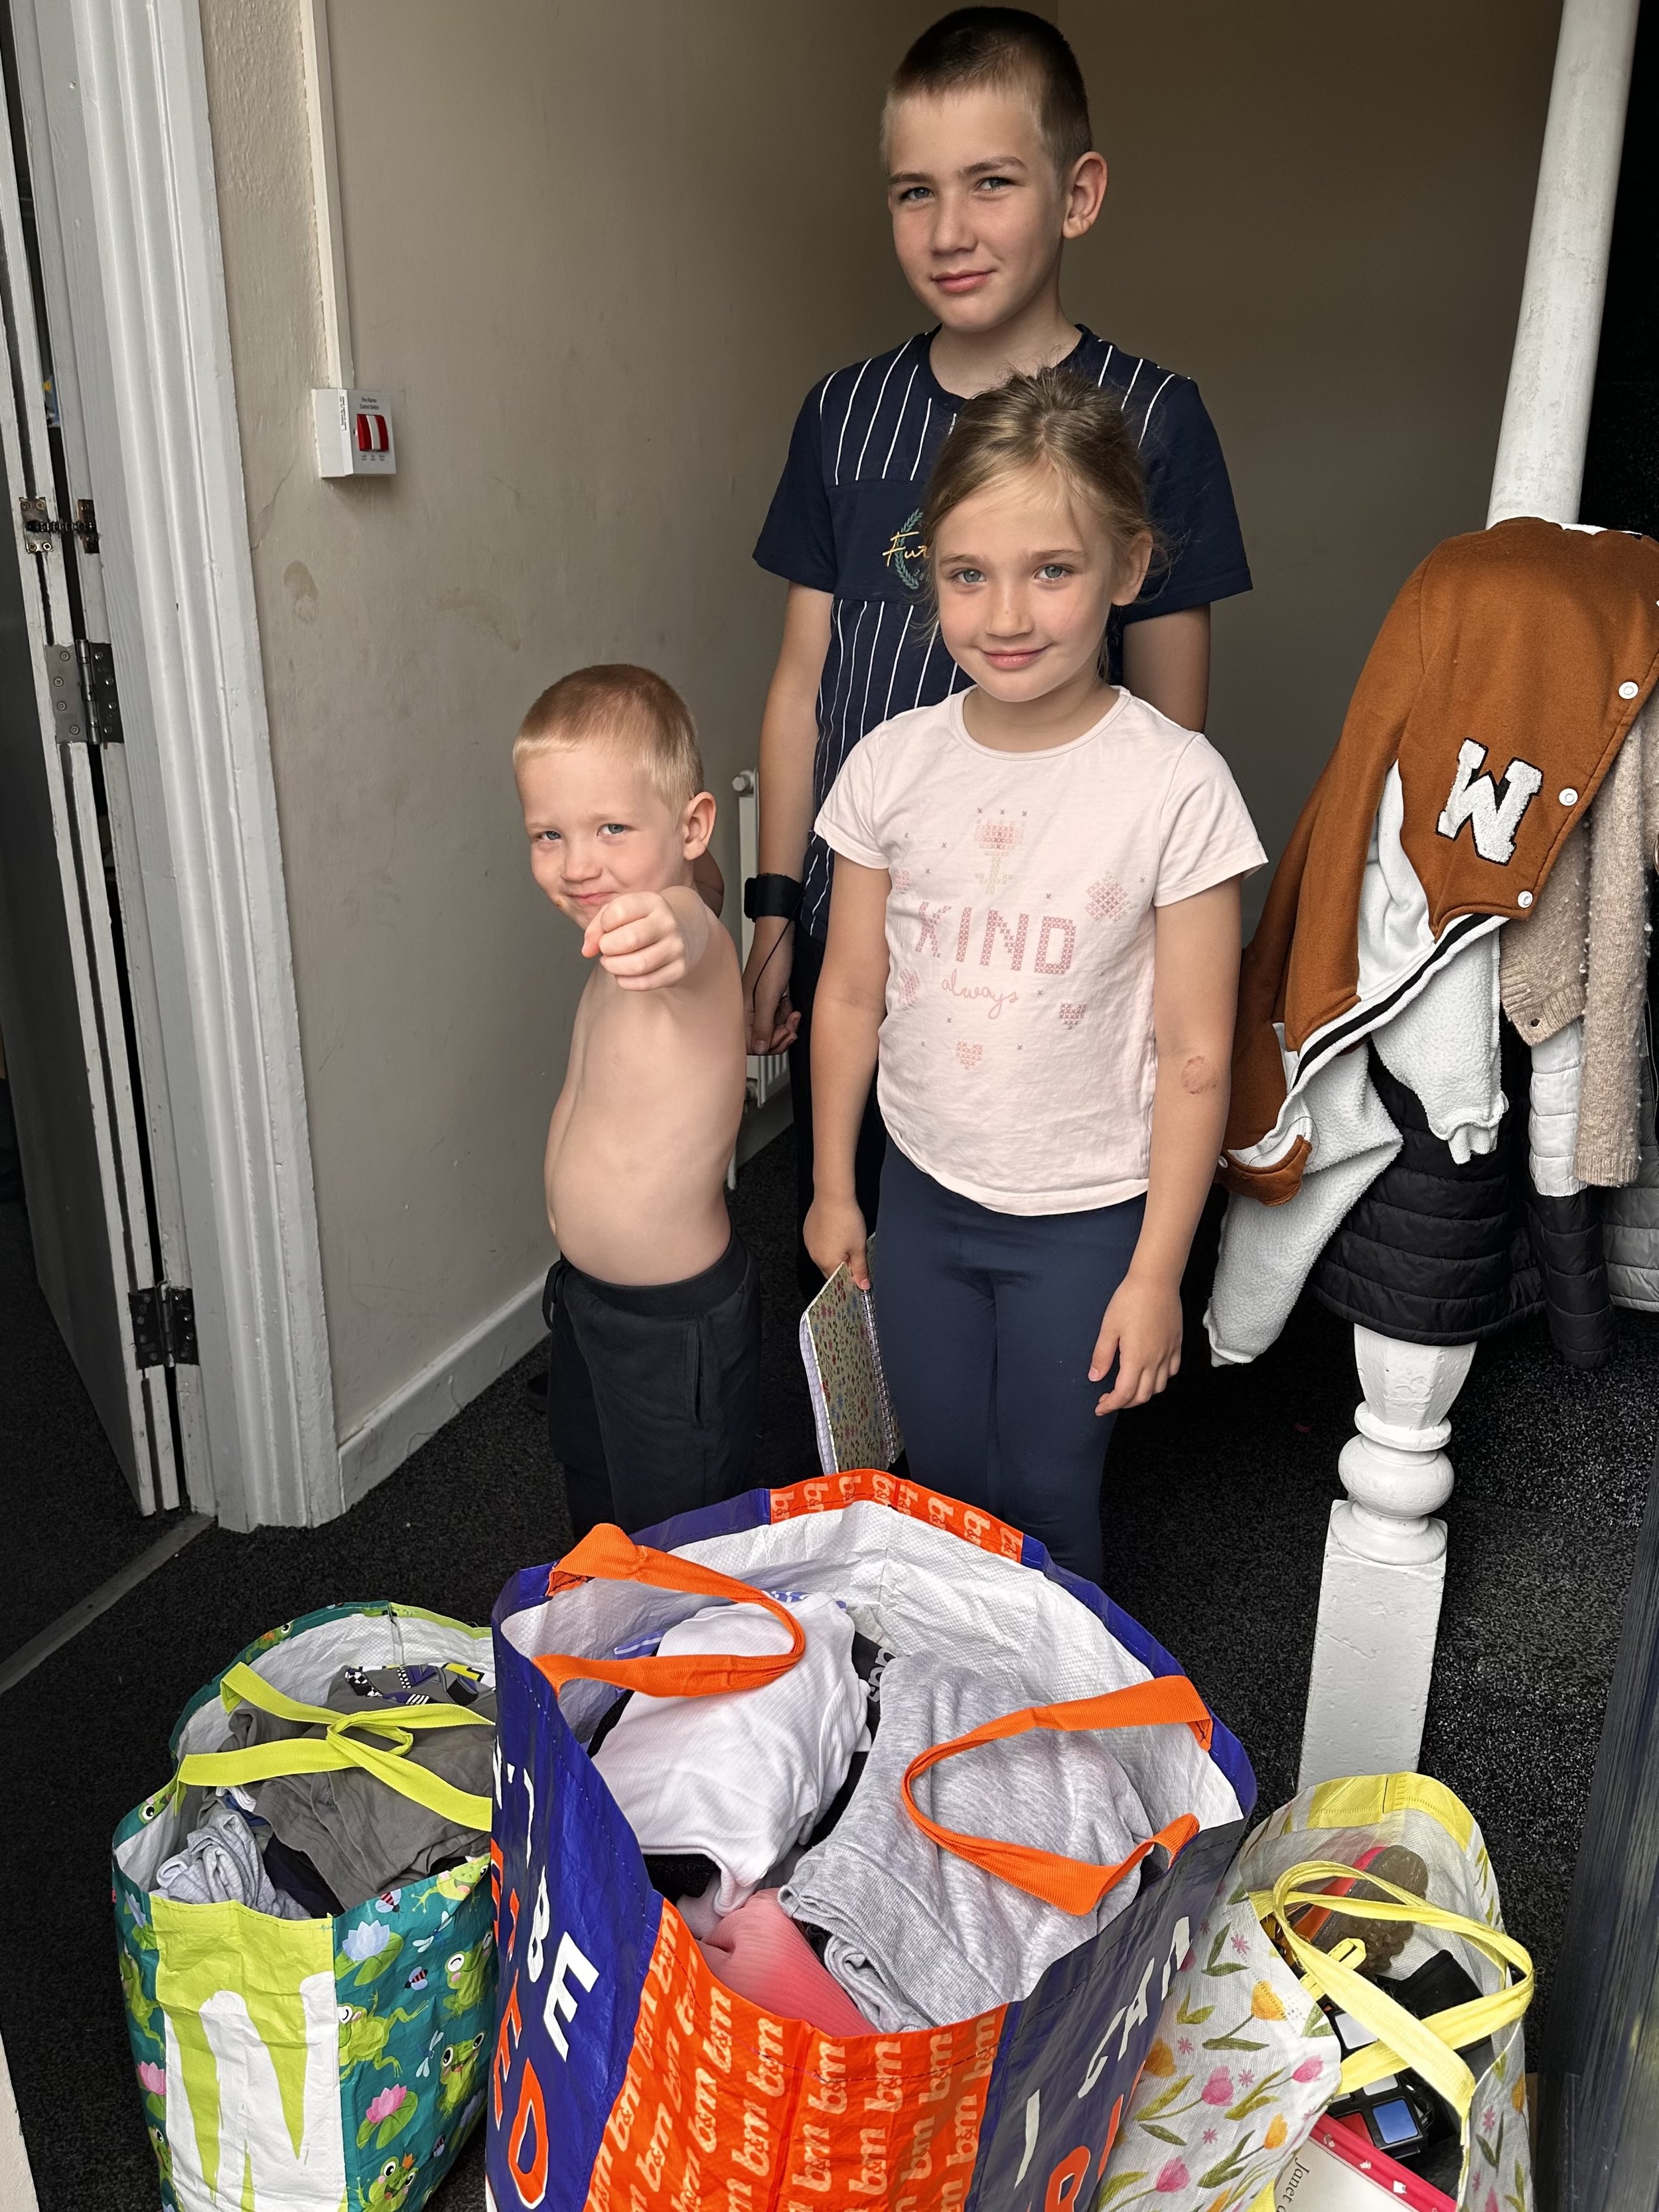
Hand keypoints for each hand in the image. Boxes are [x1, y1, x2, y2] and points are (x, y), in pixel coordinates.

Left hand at [582, 892, 696, 989]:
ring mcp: (676, 947)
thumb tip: (587, 951)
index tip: (606, 929)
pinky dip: (626, 982)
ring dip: (614, 967)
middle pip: (630, 940)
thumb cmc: (643, 920)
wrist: (686, 929)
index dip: (603, 924)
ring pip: (639, 964)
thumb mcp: (622, 912)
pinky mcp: (679, 969)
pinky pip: (646, 983)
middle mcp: (668, 923)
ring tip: (610, 962)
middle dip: (607, 948)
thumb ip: (598, 926)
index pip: (618, 911)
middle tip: (605, 949)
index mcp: (652, 902)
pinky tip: (622, 974)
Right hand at [743, 916, 800, 1053]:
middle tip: (791, 1026)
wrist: (780, 939)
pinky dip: (786, 1015)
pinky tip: (789, 1005)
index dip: (770, 1044)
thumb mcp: (768, 997)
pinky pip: (777, 1017)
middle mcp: (748, 1011)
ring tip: (792, 1012)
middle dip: (780, 1036)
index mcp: (743, 1011)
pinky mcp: (768, 999)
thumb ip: (763, 1024)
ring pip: (772, 1029)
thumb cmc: (771, 960)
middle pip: (763, 1040)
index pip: (751, 1044)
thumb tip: (759, 1048)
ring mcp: (758, 1005)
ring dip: (785, 1024)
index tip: (782, 1034)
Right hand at [804, 1192, 868, 1289]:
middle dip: (843, 1266)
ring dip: (835, 1254)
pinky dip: (827, 1243)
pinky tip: (837, 1233)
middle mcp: (815, 1256)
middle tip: (856, 1254)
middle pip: (830, 1270)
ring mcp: (809, 1243)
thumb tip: (862, 1285)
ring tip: (847, 1240)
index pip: (839, 1281)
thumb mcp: (859, 1247)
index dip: (851, 1279)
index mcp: (827, 1263)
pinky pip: (818, 1244)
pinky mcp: (808, 1232)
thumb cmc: (846, 1219)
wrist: (832, 1195)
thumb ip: (860, 1269)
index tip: (860, 1274)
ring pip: (824, 1256)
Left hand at [1089, 1271, 1182, 1413]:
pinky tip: (1151, 1374)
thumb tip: (1095, 1377)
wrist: (1156, 1281)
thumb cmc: (1130, 1300)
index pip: (1124, 1394)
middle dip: (1125, 1404)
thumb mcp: (1108, 1327)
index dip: (1111, 1405)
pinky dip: (1161, 1380)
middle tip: (1110, 1399)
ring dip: (1143, 1394)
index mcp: (1136, 1358)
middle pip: (1142, 1396)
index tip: (1100, 1407)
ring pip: (1159, 1387)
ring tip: (1128, 1389)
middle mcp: (1155, 1360)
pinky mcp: (1176, 1345)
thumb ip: (1102, 1355)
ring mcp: (1168, 1353)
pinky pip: (1172, 1371)